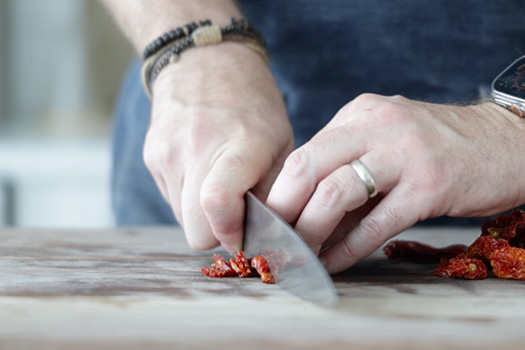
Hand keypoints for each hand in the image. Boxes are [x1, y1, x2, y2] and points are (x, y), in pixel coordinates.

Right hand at [143, 43, 292, 251]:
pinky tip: (204, 172)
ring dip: (204, 215)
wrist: (206, 62)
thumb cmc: (254, 106)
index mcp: (239, 145)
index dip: (231, 232)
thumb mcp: (281, 144)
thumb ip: (273, 193)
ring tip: (223, 185)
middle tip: (238, 215)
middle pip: (195, 230)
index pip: (216, 204)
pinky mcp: (151, 157)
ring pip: (182, 220)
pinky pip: (171, 199)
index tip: (246, 231)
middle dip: (218, 232)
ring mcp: (167, 153)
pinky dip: (189, 198)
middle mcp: (196, 149)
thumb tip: (266, 237)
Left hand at [266, 93, 524, 272]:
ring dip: (310, 232)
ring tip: (300, 256)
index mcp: (361, 113)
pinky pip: (376, 223)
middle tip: (272, 243)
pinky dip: (348, 248)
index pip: (303, 152)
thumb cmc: (447, 146)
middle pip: (305, 167)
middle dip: (282, 211)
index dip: (279, 192)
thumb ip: (352, 165)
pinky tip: (334, 263)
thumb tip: (308, 214)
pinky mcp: (430, 184)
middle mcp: (378, 124)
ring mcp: (405, 153)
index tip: (270, 223)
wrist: (515, 140)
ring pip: (334, 193)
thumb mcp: (391, 139)